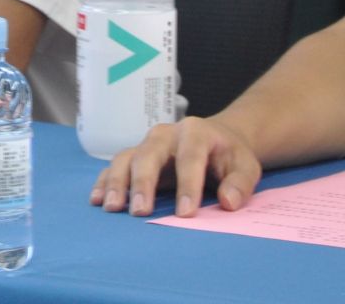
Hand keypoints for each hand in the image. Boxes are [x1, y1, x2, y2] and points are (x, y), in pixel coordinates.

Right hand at [90, 116, 263, 217]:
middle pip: (149, 154)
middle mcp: (165, 134)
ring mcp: (147, 144)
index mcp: (195, 132)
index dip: (187, 185)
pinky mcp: (135, 155)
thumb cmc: (229, 155)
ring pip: (126, 158)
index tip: (186, 213)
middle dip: (143, 183)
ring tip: (112, 207)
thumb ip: (240, 183)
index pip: (189, 157)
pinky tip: (97, 199)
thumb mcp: (246, 165)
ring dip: (117, 182)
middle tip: (140, 211)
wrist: (215, 139)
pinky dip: (105, 182)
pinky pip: (115, 166)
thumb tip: (228, 202)